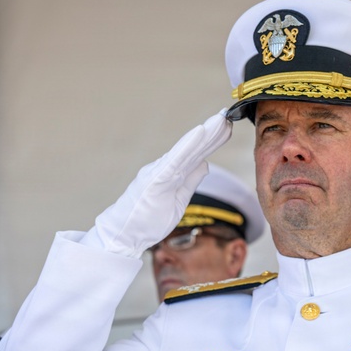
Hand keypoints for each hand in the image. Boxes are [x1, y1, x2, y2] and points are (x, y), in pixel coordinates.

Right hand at [88, 111, 231, 257]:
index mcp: (171, 174)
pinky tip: (200, 132)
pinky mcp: (155, 179)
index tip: (228, 128)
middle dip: (212, 133)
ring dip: (204, 134)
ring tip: (220, 120)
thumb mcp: (179, 200)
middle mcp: (165, 168)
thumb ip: (190, 181)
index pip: (196, 155)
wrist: (122, 235)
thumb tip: (204, 164)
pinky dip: (188, 145)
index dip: (212, 142)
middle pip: (194, 149)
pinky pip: (175, 160)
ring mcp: (159, 172)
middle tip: (229, 116)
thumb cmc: (146, 220)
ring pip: (187, 150)